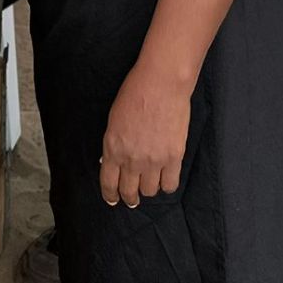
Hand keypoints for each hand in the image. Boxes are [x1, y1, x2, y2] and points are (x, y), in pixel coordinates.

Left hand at [99, 62, 189, 206]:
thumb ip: (114, 144)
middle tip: (132, 198)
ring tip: (150, 182)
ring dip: (149, 189)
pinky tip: (165, 178)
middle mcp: (132, 158)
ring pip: (150, 191)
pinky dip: (167, 184)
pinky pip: (170, 184)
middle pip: (129, 191)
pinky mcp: (174, 157)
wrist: (161, 84)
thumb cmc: (135, 94)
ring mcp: (154, 160)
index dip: (110, 195)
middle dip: (130, 197)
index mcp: (113, 148)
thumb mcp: (114, 120)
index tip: (113, 199)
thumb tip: (113, 160)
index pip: (109, 183)